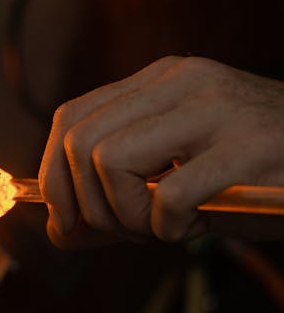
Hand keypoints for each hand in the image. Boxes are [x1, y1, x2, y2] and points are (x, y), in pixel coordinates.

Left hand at [39, 55, 283, 246]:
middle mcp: (183, 82)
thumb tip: (59, 230)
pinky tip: (197, 228)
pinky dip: (169, 228)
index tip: (69, 221)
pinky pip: (170, 196)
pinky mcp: (248, 149)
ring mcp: (216, 110)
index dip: (54, 176)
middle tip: (124, 232)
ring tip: (164, 226)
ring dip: (126, 216)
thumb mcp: (183, 169)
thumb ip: (121, 192)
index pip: (71, 116)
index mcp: (162, 79)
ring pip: (110, 160)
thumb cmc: (258, 173)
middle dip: (85, 205)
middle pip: (80, 140)